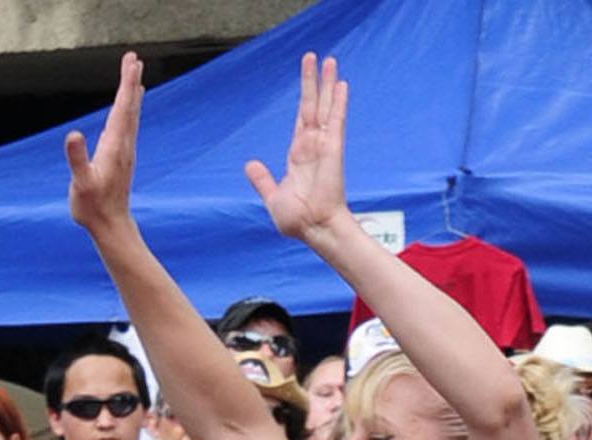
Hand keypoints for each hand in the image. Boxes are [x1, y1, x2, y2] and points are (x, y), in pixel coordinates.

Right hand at [63, 52, 143, 238]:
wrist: (110, 227)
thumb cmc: (93, 207)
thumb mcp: (81, 184)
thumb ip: (77, 159)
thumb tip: (73, 135)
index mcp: (114, 146)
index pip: (122, 108)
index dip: (126, 84)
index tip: (131, 62)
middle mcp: (123, 145)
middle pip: (129, 106)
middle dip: (131, 81)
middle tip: (134, 58)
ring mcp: (124, 151)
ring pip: (130, 115)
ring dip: (132, 93)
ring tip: (135, 75)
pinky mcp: (121, 157)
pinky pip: (127, 126)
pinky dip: (128, 110)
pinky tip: (127, 107)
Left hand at [245, 52, 351, 243]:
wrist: (313, 229)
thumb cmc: (297, 220)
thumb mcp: (273, 197)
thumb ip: (262, 180)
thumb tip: (250, 165)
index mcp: (299, 154)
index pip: (301, 118)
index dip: (304, 98)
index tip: (308, 80)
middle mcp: (313, 146)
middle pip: (314, 105)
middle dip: (315, 81)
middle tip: (318, 57)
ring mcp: (324, 145)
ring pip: (325, 107)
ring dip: (327, 83)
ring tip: (330, 60)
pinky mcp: (333, 149)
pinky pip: (335, 121)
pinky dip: (338, 102)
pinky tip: (341, 84)